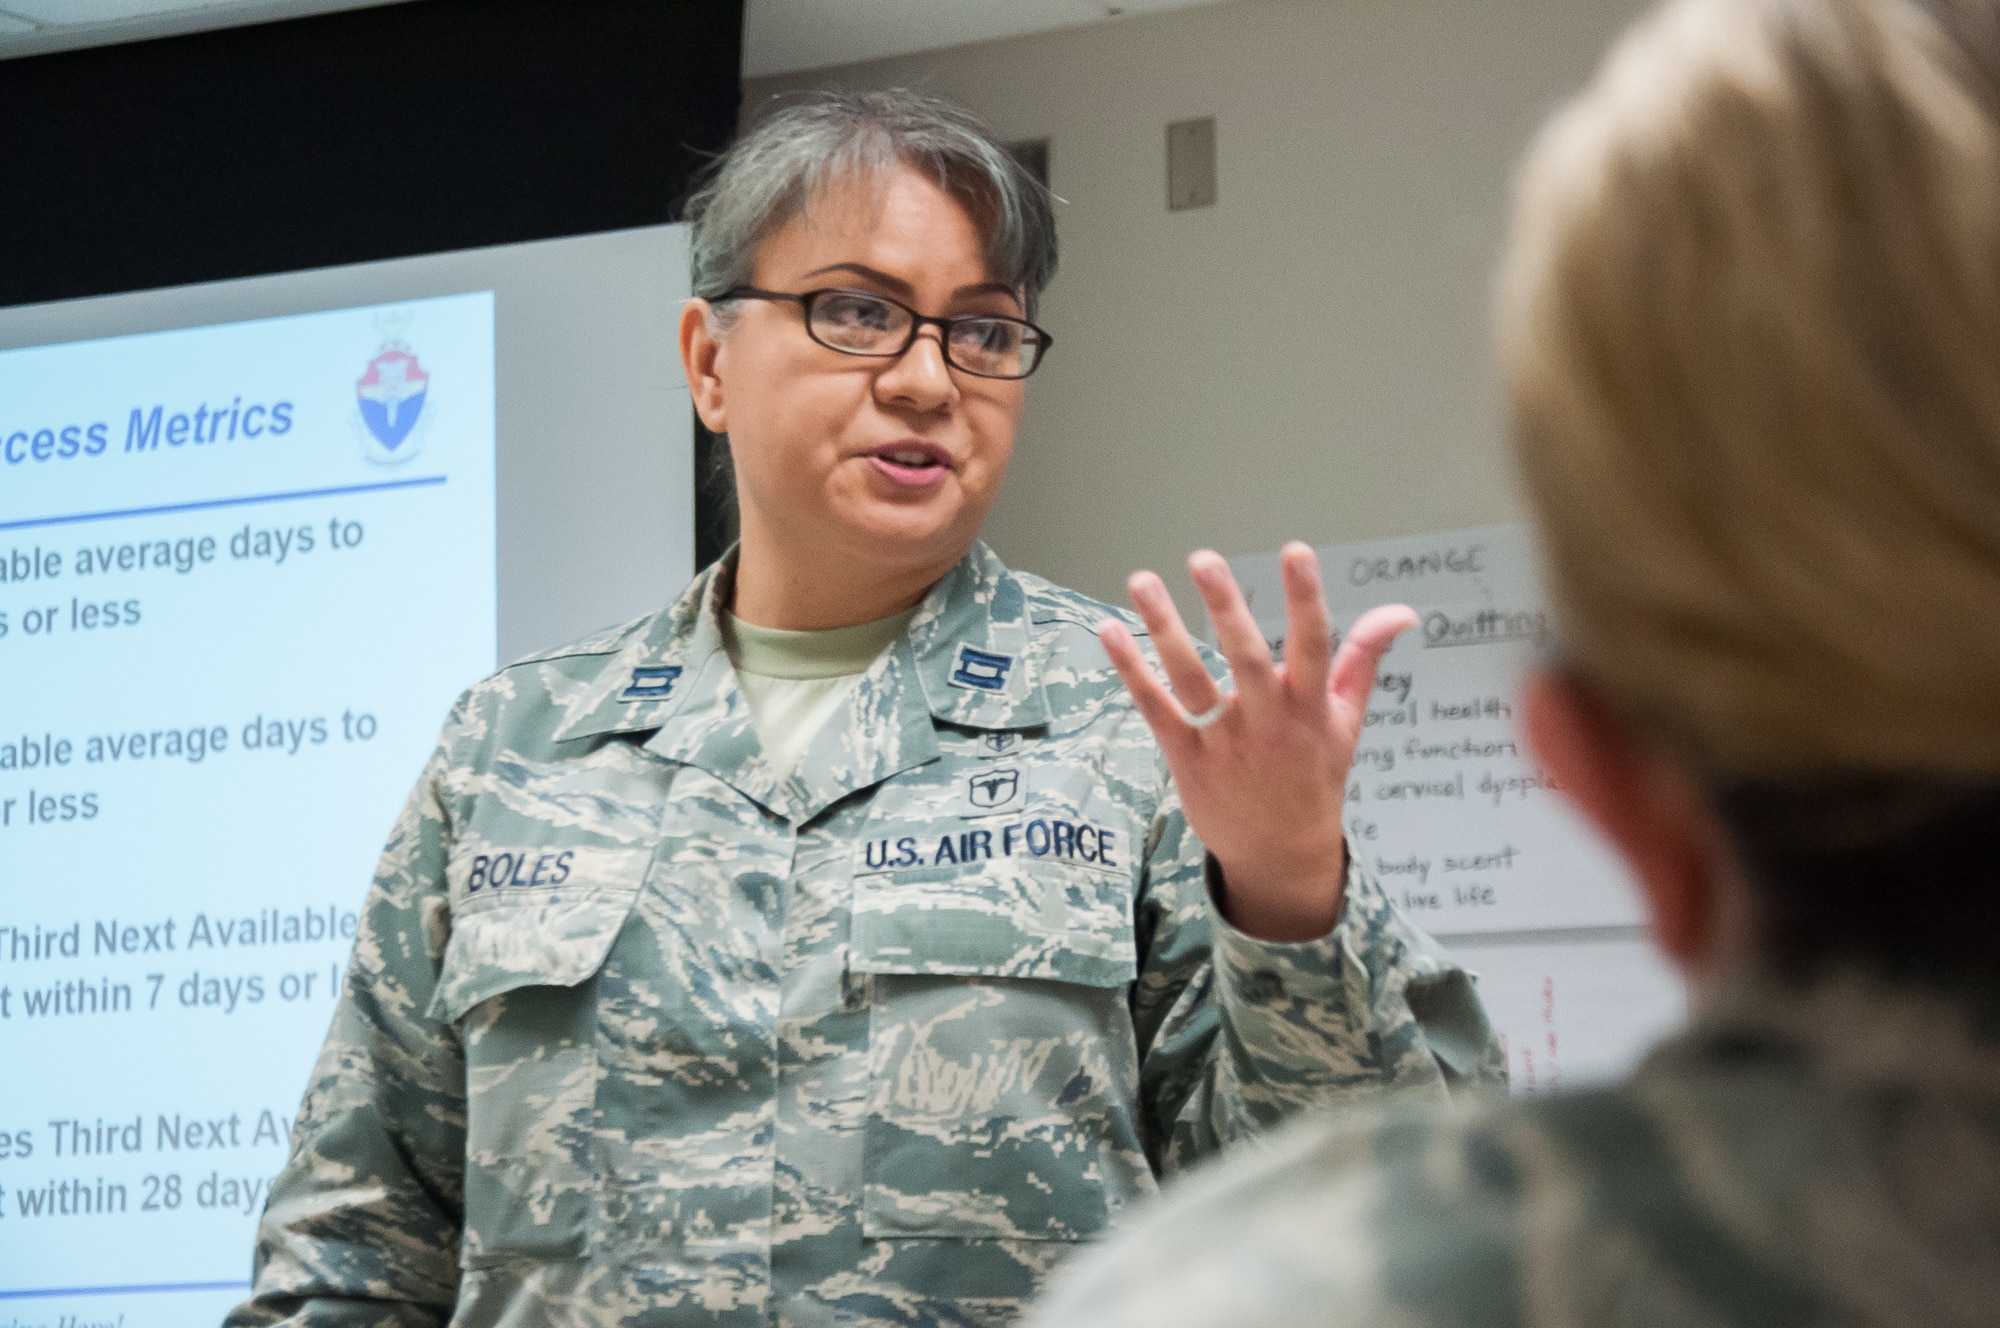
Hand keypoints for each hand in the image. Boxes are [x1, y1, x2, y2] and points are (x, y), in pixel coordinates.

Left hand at [1099, 542, 1417, 941]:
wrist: (1280, 854)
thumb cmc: (1314, 776)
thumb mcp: (1347, 720)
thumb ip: (1365, 658)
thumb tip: (1402, 611)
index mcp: (1309, 708)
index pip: (1313, 644)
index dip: (1305, 598)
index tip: (1296, 552)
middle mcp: (1267, 722)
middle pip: (1245, 659)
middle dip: (1225, 608)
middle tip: (1204, 558)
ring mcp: (1223, 741)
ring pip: (1190, 680)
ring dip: (1164, 630)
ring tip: (1142, 580)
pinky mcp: (1185, 758)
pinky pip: (1155, 709)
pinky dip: (1131, 671)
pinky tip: (1109, 631)